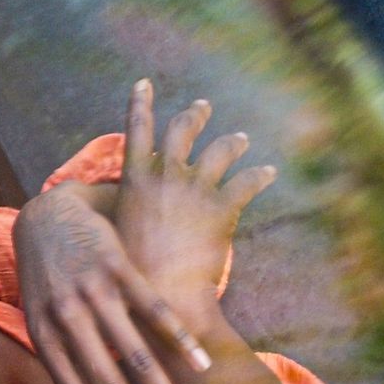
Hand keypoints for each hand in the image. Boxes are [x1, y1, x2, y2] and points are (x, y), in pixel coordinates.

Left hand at [14, 174, 211, 383]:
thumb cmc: (46, 280)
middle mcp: (67, 321)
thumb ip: (61, 375)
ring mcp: (93, 293)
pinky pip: (153, 309)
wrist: (48, 214)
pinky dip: (180, 340)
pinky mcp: (117, 266)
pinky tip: (202, 365)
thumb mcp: (42, 327)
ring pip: (137, 356)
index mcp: (48, 342)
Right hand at [114, 80, 276, 314]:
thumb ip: (122, 210)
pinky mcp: (224, 208)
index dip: (140, 103)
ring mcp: (196, 188)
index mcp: (135, 179)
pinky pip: (249, 181)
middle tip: (203, 107)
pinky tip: (268, 172)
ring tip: (240, 139)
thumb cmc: (132, 276)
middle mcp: (166, 174)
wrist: (163, 299)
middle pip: (183, 130)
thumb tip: (119, 204)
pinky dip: (260, 174)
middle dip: (195, 115)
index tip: (143, 84)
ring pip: (220, 150)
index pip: (136, 129)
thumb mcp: (115, 235)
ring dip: (232, 141)